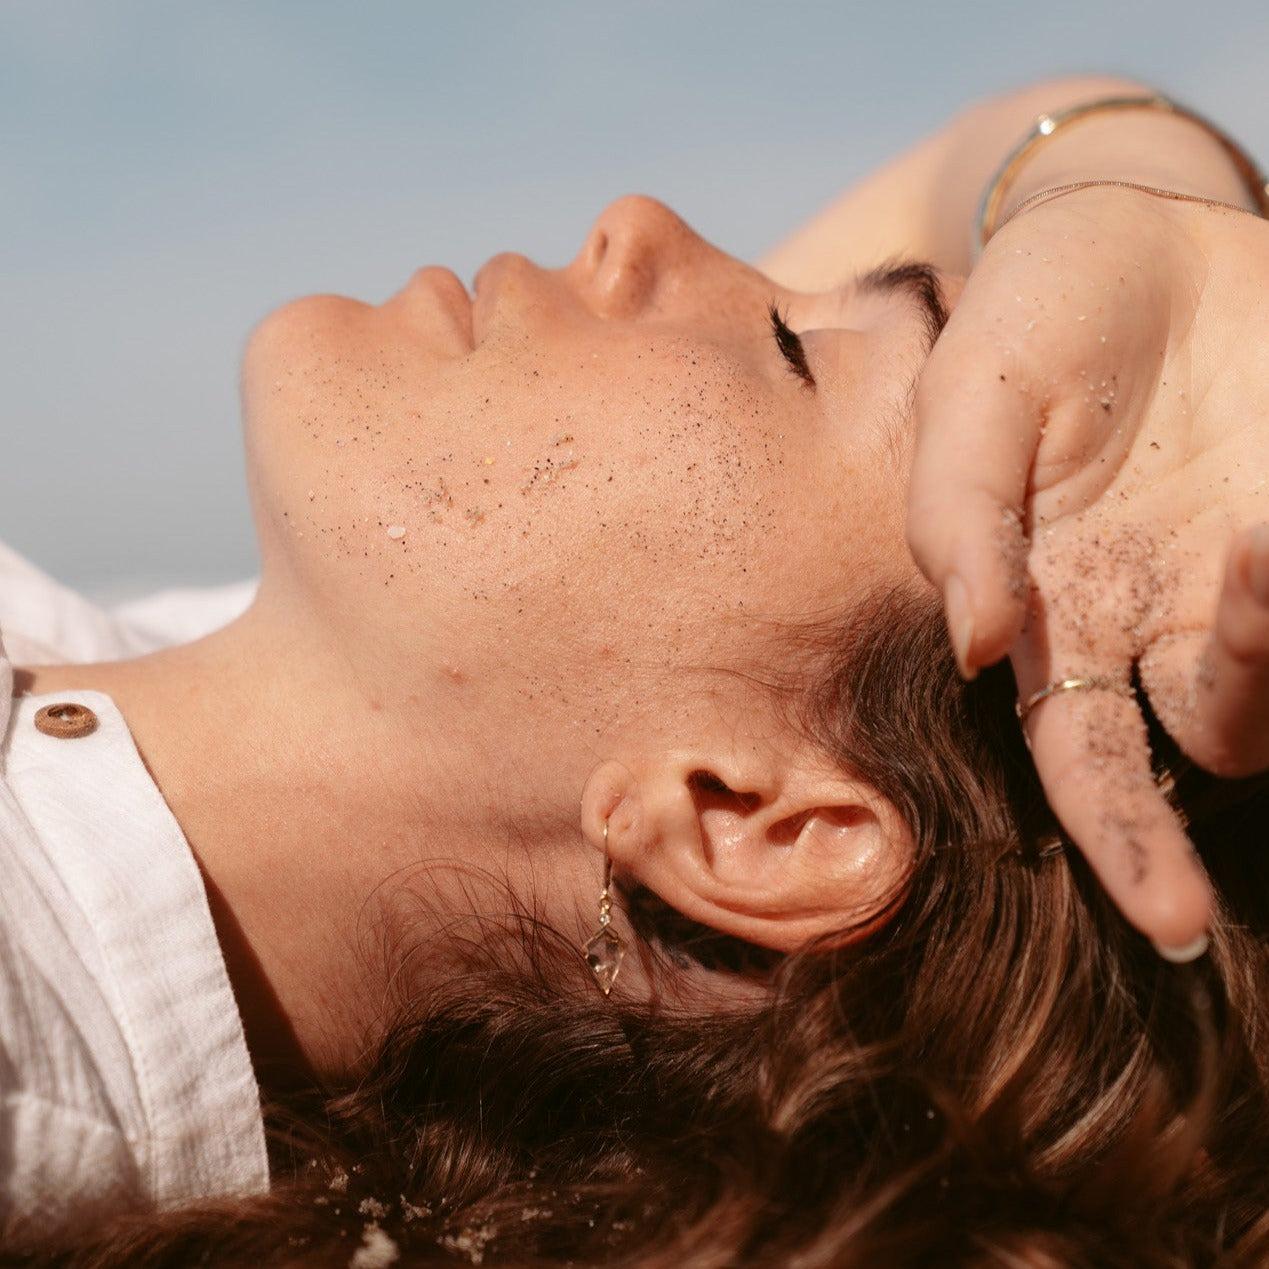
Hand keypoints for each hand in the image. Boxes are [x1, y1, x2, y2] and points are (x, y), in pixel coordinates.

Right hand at [906, 184, 1268, 955]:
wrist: (1132, 229)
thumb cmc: (1027, 323)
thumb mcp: (966, 402)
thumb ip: (955, 521)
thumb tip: (976, 652)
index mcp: (1058, 610)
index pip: (1086, 756)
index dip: (1124, 841)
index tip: (1171, 922)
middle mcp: (1159, 615)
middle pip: (1221, 738)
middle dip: (1248, 706)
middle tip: (1251, 577)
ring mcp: (1242, 568)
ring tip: (1264, 530)